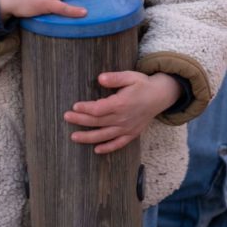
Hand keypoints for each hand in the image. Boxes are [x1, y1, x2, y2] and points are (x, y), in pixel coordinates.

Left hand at [63, 72, 180, 153]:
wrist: (160, 96)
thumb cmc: (143, 84)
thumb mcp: (130, 76)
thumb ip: (115, 78)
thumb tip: (100, 78)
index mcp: (121, 103)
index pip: (99, 109)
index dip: (85, 109)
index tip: (74, 106)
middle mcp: (123, 118)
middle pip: (98, 122)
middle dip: (80, 120)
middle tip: (66, 118)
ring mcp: (127, 128)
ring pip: (104, 135)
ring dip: (88, 137)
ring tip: (74, 137)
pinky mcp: (132, 134)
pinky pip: (118, 143)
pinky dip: (108, 148)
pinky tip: (96, 150)